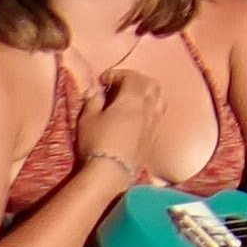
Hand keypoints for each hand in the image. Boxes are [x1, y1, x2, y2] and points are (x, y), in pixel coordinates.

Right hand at [79, 57, 178, 178]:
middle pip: (150, 83)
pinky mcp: (155, 135)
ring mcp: (155, 121)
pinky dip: (150, 106)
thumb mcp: (88, 119)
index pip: (131, 76)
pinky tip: (139, 114)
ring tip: (131, 97)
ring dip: (147, 91)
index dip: (117, 74)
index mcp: (133, 98)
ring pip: (158, 96)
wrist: (111, 172)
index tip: (103, 79)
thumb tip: (94, 91)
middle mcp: (149, 106)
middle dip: (135, 79)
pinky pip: (159, 112)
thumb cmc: (97, 143)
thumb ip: (92, 101)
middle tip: (119, 84)